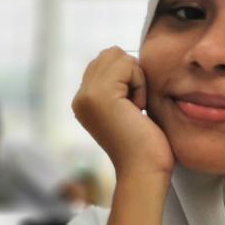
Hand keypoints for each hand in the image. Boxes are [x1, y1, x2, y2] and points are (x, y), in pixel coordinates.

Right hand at [71, 48, 174, 179]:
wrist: (143, 170)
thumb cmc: (145, 145)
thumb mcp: (125, 108)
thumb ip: (118, 84)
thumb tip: (124, 56)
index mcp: (83, 102)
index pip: (105, 61)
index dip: (127, 77)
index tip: (130, 109)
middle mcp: (79, 97)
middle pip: (111, 54)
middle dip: (131, 74)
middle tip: (134, 107)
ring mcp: (87, 95)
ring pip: (119, 57)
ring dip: (137, 79)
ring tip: (135, 109)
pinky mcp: (100, 94)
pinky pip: (128, 65)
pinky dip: (140, 84)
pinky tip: (137, 109)